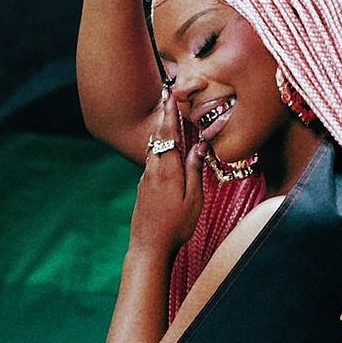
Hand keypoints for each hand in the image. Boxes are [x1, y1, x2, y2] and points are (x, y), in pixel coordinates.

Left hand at [128, 90, 204, 258]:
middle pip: (158, 138)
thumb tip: (198, 148)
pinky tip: (163, 150)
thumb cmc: (176, 227)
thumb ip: (195, 172)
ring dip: (160, 132)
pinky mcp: (142, 188)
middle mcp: (153, 170)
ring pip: (153, 149)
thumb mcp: (194, 200)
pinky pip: (151, 162)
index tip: (170, 94)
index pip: (169, 135)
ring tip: (166, 117)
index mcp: (168, 171)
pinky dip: (158, 149)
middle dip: (164, 117)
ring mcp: (145, 179)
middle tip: (167, 97)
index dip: (169, 113)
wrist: (147, 247)